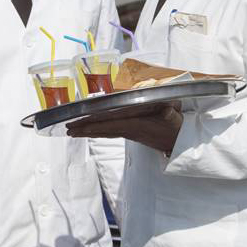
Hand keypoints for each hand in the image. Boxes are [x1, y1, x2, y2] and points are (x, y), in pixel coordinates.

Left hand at [66, 101, 182, 153]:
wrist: (179, 141)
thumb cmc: (174, 125)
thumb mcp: (173, 115)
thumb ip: (169, 111)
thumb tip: (165, 105)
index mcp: (135, 125)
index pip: (110, 124)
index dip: (94, 125)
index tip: (80, 125)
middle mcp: (128, 130)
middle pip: (102, 130)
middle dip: (84, 129)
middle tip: (67, 130)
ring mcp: (127, 132)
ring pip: (103, 132)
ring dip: (87, 132)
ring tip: (71, 131)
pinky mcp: (129, 133)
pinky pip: (109, 132)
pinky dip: (97, 131)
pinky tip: (89, 131)